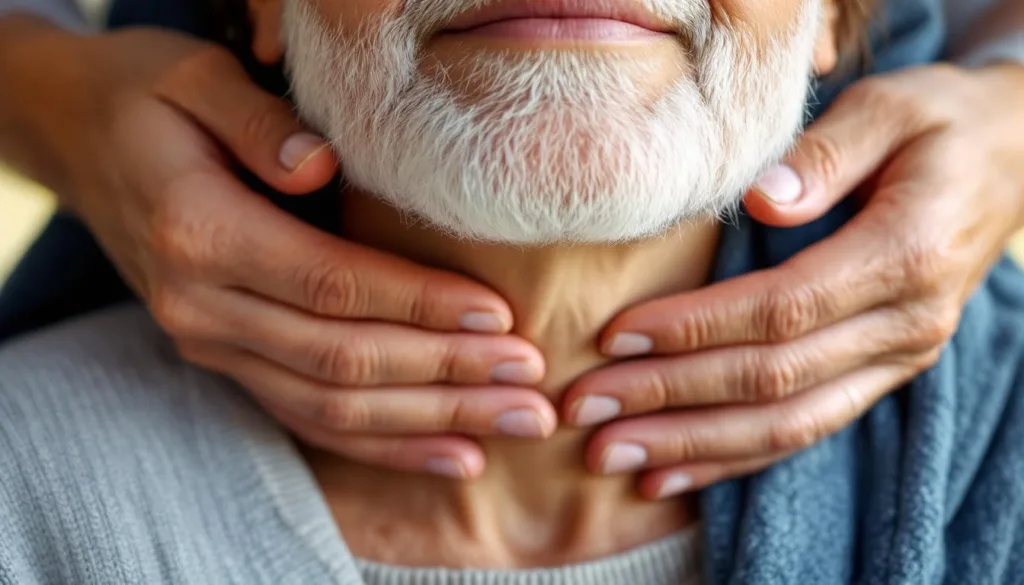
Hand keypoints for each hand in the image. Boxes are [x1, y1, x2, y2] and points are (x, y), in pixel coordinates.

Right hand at [0, 18, 553, 478]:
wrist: (78, 137)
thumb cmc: (148, 96)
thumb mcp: (194, 78)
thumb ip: (259, 122)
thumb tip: (323, 166)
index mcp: (198, 231)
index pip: (330, 283)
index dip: (418, 303)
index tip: (500, 316)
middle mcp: (201, 304)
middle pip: (342, 360)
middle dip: (445, 375)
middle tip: (531, 386)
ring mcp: (210, 342)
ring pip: (332, 406)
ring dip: (429, 420)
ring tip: (513, 423)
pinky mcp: (227, 358)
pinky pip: (307, 420)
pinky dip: (382, 442)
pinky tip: (448, 450)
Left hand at [562, 63, 1023, 498]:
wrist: (1011, 161)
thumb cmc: (940, 125)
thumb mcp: (893, 106)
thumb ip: (827, 152)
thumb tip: (761, 200)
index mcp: (904, 256)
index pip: (781, 310)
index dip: (693, 328)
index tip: (614, 337)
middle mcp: (904, 326)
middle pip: (771, 380)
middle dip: (671, 398)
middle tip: (585, 407)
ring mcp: (895, 360)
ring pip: (785, 425)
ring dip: (691, 444)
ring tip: (609, 455)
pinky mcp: (877, 374)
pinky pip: (802, 430)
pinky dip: (733, 457)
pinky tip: (671, 473)